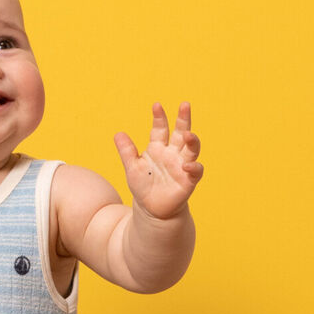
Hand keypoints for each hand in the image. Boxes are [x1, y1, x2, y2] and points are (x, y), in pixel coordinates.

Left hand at [114, 101, 203, 220]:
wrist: (151, 209)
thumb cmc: (143, 186)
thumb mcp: (132, 167)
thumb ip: (127, 151)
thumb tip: (118, 133)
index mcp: (158, 148)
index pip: (160, 129)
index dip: (159, 118)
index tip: (156, 106)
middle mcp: (172, 154)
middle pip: (181, 133)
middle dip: (183, 119)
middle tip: (185, 105)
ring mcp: (182, 166)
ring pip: (191, 149)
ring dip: (192, 140)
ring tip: (188, 134)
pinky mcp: (188, 181)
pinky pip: (195, 171)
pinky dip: (194, 167)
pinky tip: (188, 165)